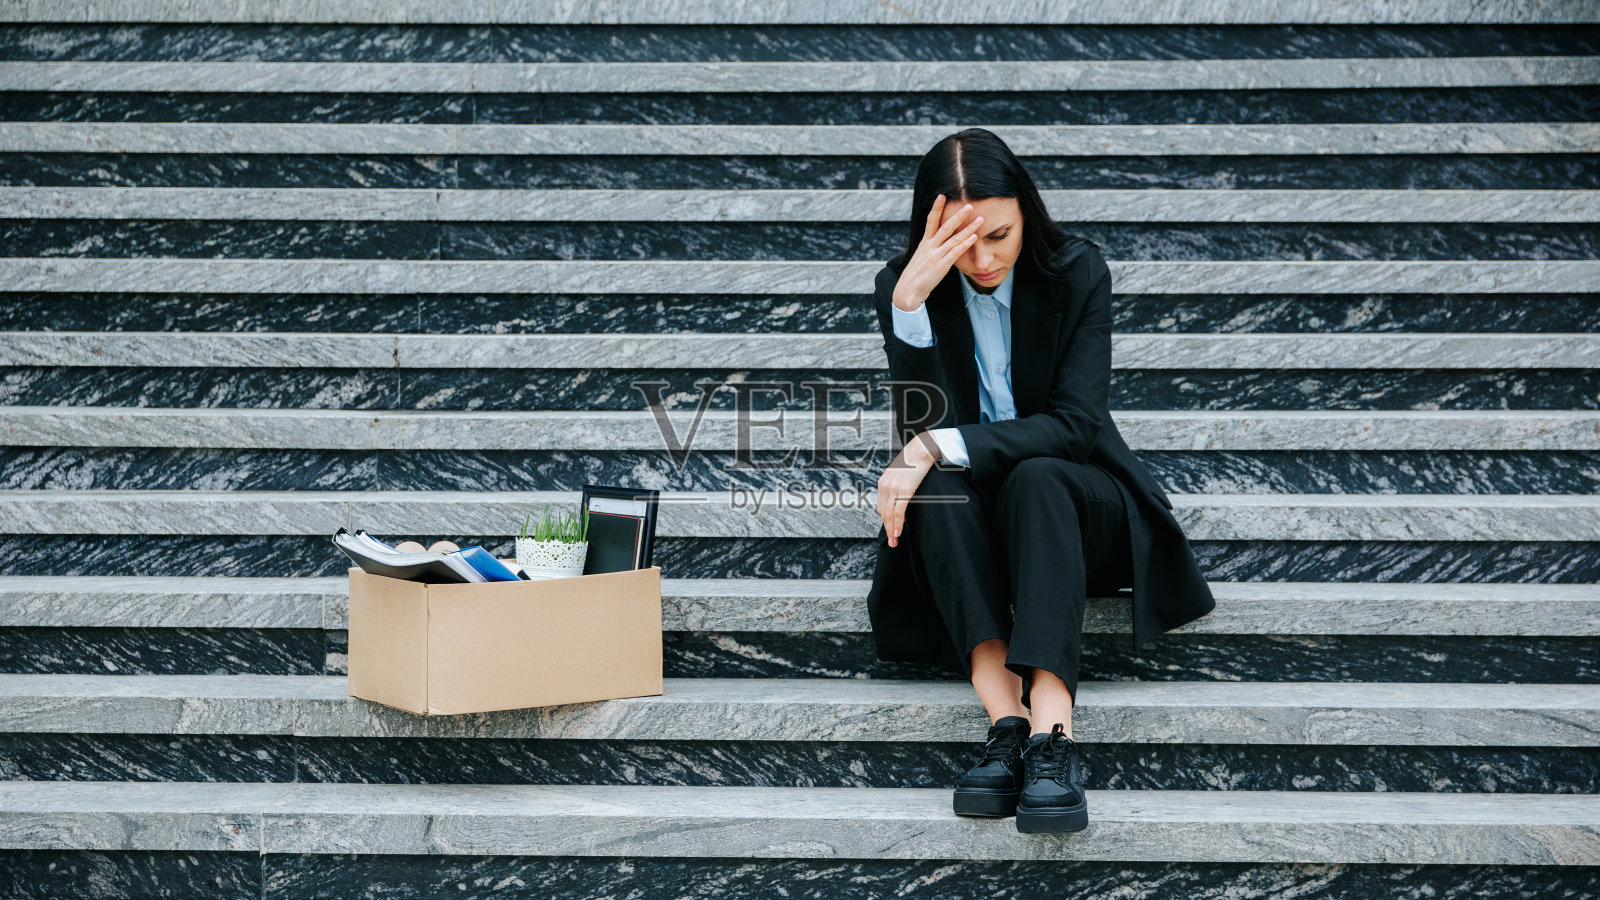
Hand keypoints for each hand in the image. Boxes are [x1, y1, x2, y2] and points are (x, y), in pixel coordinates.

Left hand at [877, 433, 939, 547]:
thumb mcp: (902, 475)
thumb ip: (898, 488)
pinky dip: (898, 524)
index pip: (881, 507)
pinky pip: (898, 512)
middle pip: (883, 513)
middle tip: (892, 543)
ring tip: (895, 542)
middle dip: (887, 530)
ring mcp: (893, 488)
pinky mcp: (904, 490)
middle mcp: (885, 486)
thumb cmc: (915, 461)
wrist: (922, 448)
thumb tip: (901, 503)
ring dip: (892, 530)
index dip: (886, 521)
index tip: (890, 531)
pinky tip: (898, 533)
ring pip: (889, 515)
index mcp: (883, 482)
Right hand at [893, 194, 984, 312]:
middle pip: (945, 227)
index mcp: (924, 243)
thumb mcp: (920, 257)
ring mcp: (936, 255)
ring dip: (968, 228)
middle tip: (969, 205)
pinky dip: (965, 244)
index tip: (941, 195)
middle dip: (958, 215)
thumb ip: (929, 248)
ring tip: (979, 219)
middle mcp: (930, 246)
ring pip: (954, 238)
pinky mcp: (941, 266)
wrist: (908, 290)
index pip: (930, 221)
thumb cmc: (915, 275)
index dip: (936, 208)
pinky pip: (955, 253)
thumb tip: (935, 242)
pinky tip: (974, 238)